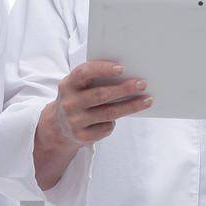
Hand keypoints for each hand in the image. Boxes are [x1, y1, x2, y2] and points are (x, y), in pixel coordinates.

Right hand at [34, 59, 151, 192]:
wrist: (58, 127)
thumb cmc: (77, 98)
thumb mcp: (78, 86)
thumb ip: (95, 79)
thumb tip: (127, 75)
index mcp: (67, 84)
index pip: (84, 73)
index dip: (103, 69)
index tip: (122, 68)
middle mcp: (69, 103)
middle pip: (101, 95)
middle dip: (124, 89)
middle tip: (142, 84)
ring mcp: (74, 121)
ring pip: (108, 113)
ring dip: (130, 106)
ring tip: (147, 100)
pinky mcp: (81, 137)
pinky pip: (106, 128)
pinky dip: (114, 122)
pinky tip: (119, 117)